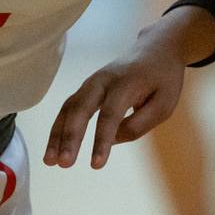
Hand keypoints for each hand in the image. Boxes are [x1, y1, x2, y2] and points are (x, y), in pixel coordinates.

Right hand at [45, 22, 188, 169]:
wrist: (155, 49)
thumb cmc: (163, 79)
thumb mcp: (164, 104)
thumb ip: (139, 124)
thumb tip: (110, 141)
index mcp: (126, 84)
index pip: (110, 115)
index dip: (101, 140)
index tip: (96, 165)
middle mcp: (103, 80)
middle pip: (81, 108)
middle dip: (70, 137)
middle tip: (63, 163)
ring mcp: (91, 82)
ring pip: (69, 108)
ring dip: (57, 135)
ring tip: (49, 161)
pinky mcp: (85, 88)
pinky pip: (68, 108)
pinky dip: (58, 128)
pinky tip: (53, 149)